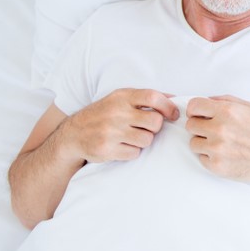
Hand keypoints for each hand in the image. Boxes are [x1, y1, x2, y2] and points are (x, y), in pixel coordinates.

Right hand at [59, 88, 177, 162]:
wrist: (74, 133)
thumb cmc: (104, 113)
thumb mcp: (121, 98)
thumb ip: (147, 98)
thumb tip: (175, 99)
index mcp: (122, 97)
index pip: (153, 97)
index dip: (168, 106)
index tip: (173, 114)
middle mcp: (116, 113)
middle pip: (155, 122)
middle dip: (155, 127)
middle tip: (147, 128)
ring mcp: (110, 132)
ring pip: (147, 140)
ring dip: (144, 140)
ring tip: (132, 136)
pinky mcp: (106, 149)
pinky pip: (134, 153)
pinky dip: (132, 151)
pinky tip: (122, 146)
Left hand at [185, 96, 249, 182]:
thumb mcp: (249, 107)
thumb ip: (225, 101)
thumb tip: (206, 101)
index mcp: (227, 111)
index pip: (193, 106)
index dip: (194, 110)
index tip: (198, 114)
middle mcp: (220, 129)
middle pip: (190, 125)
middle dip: (199, 126)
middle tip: (212, 130)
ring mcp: (217, 149)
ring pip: (193, 143)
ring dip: (203, 142)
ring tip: (220, 143)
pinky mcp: (217, 166)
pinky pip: (201, 158)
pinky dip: (210, 157)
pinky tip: (224, 154)